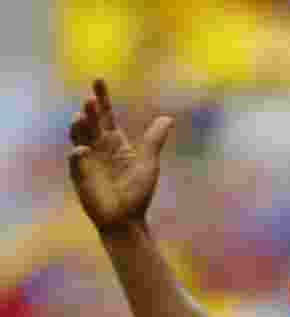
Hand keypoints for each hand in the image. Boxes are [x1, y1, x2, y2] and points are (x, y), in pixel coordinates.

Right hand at [68, 79, 173, 231]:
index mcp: (115, 142)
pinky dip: (77, 155)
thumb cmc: (138, 191)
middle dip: (88, 111)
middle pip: (90, 122)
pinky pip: (75, 161)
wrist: (127, 218)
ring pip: (78, 137)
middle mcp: (99, 147)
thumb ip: (155, 139)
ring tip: (81, 117)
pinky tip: (82, 150)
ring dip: (78, 126)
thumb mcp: (148, 162)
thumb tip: (168, 118)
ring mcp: (87, 160)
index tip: (98, 79)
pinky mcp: (80, 175)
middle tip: (89, 101)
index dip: (102, 98)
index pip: (105, 115)